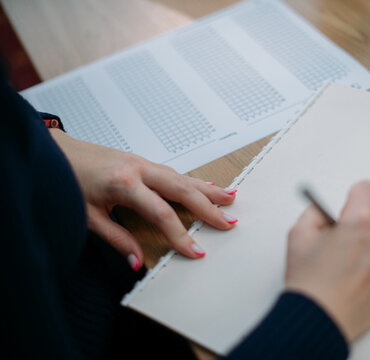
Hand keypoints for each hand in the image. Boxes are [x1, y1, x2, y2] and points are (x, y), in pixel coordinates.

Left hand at [50, 129, 238, 270]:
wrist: (53, 151)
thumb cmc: (65, 179)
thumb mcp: (86, 216)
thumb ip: (116, 239)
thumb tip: (137, 261)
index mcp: (124, 184)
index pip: (162, 213)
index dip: (181, 235)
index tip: (196, 251)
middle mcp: (138, 169)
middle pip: (182, 190)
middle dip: (209, 208)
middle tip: (229, 223)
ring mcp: (142, 162)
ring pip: (183, 177)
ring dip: (208, 190)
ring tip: (231, 199)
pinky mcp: (141, 161)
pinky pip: (175, 172)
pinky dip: (194, 181)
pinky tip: (207, 186)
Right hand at [285, 180, 369, 341]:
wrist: (319, 321)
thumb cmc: (309, 282)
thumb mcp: (298, 235)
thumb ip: (315, 213)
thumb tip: (327, 211)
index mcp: (361, 223)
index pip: (366, 190)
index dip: (351, 199)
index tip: (345, 211)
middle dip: (356, 230)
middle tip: (337, 249)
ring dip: (366, 250)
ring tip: (343, 270)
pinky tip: (352, 282)